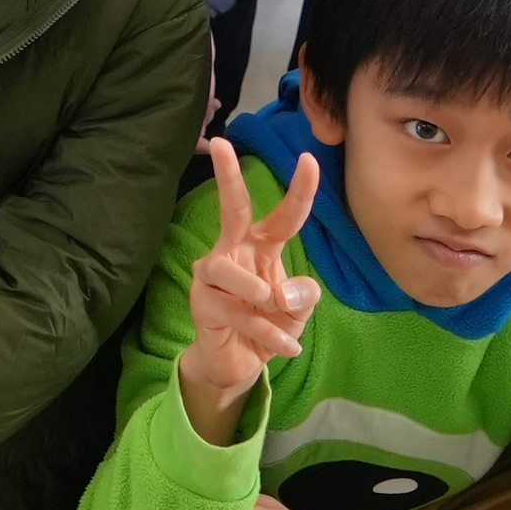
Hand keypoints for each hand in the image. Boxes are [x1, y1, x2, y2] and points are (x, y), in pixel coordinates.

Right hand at [176, 138, 324, 444]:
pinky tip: (284, 348)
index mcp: (262, 248)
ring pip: (233, 273)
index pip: (283, 217)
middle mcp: (234, 253)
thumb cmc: (269, 326)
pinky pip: (236, 311)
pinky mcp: (201, 302)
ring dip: (261, 295)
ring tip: (276, 312)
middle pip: (232, 210)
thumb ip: (303, 295)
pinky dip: (267, 333)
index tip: (309, 158)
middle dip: (227, 177)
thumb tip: (284, 291)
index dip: (299, 190)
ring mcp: (213, 276)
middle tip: (220, 144)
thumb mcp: (298, 311)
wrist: (240, 365)